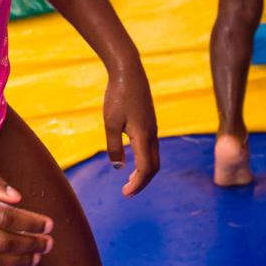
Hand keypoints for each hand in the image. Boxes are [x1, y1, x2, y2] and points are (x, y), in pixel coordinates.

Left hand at [103, 62, 159, 196]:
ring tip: (130, 180)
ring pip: (154, 156)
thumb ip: (115, 146)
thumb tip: (118, 166)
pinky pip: (152, 147)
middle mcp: (152, 134)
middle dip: (142, 182)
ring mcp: (153, 127)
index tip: (126, 194)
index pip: (145, 169)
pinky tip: (133, 158)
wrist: (128, 71)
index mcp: (143, 136)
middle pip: (153, 166)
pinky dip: (145, 159)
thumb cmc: (117, 96)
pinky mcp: (150, 121)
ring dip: (144, 171)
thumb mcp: (110, 123)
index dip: (137, 184)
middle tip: (128, 192)